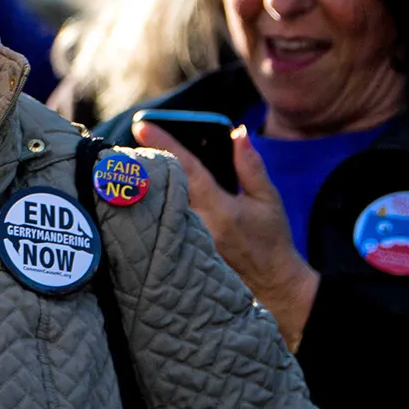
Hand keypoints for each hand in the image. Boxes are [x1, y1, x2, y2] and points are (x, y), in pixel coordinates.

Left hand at [132, 121, 318, 349]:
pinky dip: (156, 200)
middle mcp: (198, 224)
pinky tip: (152, 188)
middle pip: (164, 183)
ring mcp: (186, 240)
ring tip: (141, 159)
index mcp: (220, 209)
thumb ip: (250, 166)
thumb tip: (237, 133)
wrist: (271, 284)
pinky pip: (162, 218)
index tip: (142, 125)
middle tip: (136, 134)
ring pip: (159, 201)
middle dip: (149, 159)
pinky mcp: (180, 250)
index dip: (165, 143)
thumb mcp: (268, 199)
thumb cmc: (271, 238)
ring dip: (151, 180)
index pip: (187, 168)